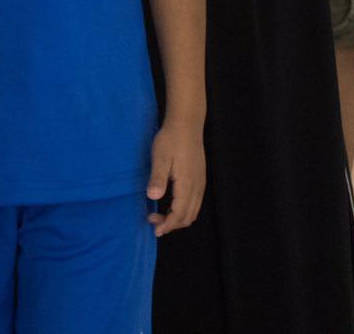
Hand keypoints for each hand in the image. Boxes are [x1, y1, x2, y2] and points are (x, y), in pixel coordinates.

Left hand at [147, 116, 204, 236]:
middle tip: (153, 220)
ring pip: (193, 210)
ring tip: (161, 215)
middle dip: (172, 224)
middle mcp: (197, 186)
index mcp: (187, 184)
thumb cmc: (170, 139)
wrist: (187, 123)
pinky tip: (171, 203)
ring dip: (178, 218)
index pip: (179, 214)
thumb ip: (157, 178)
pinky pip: (195, 202)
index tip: (154, 229)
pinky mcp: (200, 177)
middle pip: (188, 216)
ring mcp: (201, 182)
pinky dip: (184, 209)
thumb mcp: (159, 157)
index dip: (167, 225)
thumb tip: (153, 197)